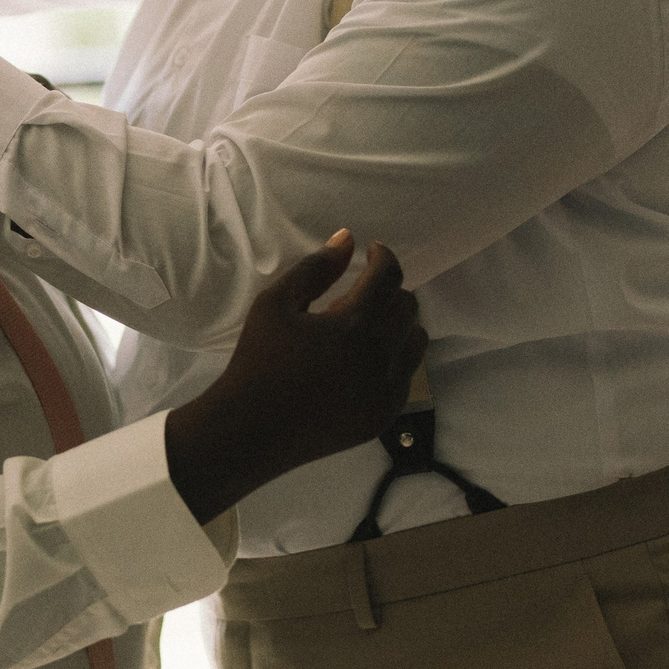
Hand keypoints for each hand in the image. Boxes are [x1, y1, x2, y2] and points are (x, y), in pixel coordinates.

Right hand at [164, 231, 425, 525]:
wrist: (253, 428)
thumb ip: (315, 268)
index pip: (389, 276)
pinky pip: (407, 375)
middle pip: (408, 306)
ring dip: (398, 324)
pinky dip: (394, 358)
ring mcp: (388, 389)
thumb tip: (348, 240)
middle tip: (356, 294)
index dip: (383, 256)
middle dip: (388, 291)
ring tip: (363, 327)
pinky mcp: (385, 414)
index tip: (371, 252)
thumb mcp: (275, 304)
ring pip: (416, 341)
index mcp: (356, 324)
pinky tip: (362, 361)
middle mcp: (382, 356)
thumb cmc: (259, 360)